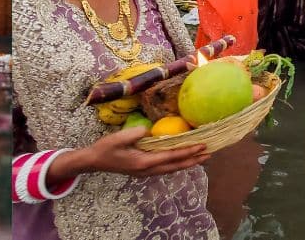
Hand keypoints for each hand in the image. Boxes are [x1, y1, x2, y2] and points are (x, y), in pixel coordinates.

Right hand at [77, 127, 208, 176]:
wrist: (94, 161)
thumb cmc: (105, 148)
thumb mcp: (118, 138)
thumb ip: (135, 134)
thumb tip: (150, 131)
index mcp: (144, 162)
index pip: (171, 156)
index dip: (188, 151)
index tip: (202, 145)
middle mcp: (148, 170)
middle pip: (176, 166)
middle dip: (193, 160)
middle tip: (210, 153)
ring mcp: (146, 172)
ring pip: (172, 168)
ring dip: (187, 163)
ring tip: (201, 157)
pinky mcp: (144, 170)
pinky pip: (165, 167)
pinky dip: (177, 163)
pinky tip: (181, 159)